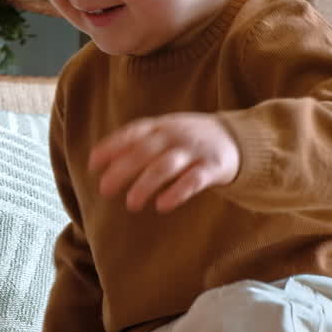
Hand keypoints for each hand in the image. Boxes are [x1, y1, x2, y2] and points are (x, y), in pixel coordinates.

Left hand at [88, 113, 239, 212]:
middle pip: (144, 151)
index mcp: (161, 126)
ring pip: (165, 166)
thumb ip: (137, 143)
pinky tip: (162, 205)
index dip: (111, 147)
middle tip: (104, 189)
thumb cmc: (189, 139)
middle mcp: (175, 135)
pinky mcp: (213, 167)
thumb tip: (96, 159)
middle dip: (122, 170)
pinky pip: (193, 180)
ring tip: (131, 203)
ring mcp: (194, 150)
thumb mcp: (165, 132)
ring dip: (145, 184)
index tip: (92, 164)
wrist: (239, 138)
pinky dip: (177, 192)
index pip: (132, 133)